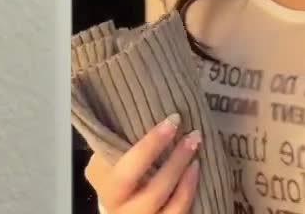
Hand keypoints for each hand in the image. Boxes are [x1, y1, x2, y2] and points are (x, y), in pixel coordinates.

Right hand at [84, 113, 201, 212]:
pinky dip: (189, 193)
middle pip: (153, 192)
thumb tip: (150, 100)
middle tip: (194, 134)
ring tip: (197, 152)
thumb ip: (121, 137)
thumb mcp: (111, 154)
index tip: (174, 119)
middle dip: (176, 162)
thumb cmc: (118, 167)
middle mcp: (122, 208)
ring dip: (187, 178)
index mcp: (107, 185)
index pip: (128, 169)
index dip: (152, 145)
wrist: (118, 201)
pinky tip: (196, 171)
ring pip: (170, 209)